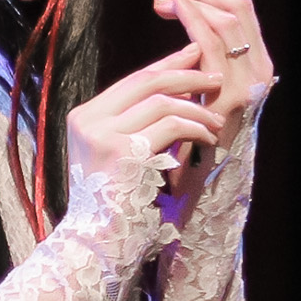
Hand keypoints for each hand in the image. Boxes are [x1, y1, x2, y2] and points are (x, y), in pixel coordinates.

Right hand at [65, 43, 225, 192]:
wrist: (96, 243)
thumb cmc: (115, 203)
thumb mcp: (119, 153)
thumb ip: (137, 122)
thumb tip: (177, 86)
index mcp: (84, 117)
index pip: (133, 80)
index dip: (167, 65)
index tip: (194, 56)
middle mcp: (88, 120)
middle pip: (146, 81)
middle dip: (186, 75)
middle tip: (215, 77)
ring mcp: (102, 134)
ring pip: (161, 102)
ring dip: (196, 109)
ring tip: (215, 121)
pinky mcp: (122, 152)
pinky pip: (170, 126)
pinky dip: (195, 128)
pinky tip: (208, 138)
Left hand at [153, 0, 272, 191]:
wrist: (199, 193)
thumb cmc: (192, 143)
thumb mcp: (197, 85)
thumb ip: (196, 49)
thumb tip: (174, 6)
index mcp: (255, 65)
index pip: (245, 8)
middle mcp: (261, 71)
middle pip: (241, 6)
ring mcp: (250, 85)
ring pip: (230, 19)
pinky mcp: (232, 100)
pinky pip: (213, 46)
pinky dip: (194, 20)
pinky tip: (173, 8)